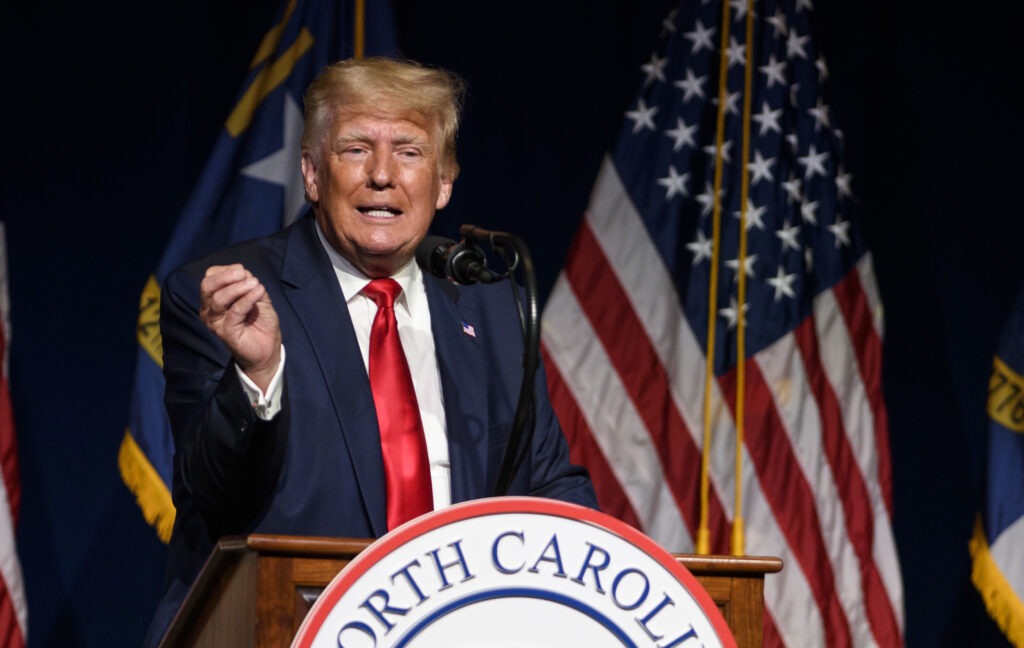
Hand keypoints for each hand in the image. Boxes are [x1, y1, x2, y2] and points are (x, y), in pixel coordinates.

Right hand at [199, 264, 281, 391]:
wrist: (268, 347)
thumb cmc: (260, 321)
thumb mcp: (257, 296)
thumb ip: (249, 284)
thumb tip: (243, 272)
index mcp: (214, 298)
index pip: (210, 277)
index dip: (226, 270)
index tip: (243, 272)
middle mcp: (209, 309)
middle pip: (207, 285)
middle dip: (226, 276)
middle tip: (244, 274)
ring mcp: (215, 321)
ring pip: (218, 298)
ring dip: (238, 287)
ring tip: (255, 284)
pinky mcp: (225, 332)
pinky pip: (234, 311)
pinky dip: (247, 298)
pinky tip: (259, 292)